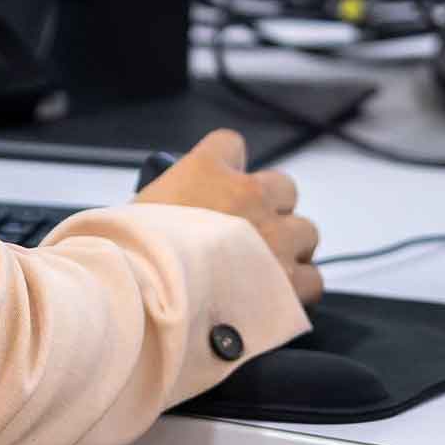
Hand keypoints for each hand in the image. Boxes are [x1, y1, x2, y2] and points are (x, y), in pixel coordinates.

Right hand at [139, 128, 322, 308]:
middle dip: (270, 210)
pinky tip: (275, 297)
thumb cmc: (131, 254)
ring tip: (265, 270)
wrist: (147, 299)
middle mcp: (248, 195)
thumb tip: (172, 217)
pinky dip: (298, 288)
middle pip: (283, 187)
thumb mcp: (136, 210)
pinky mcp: (291, 281)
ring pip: (305, 232)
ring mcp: (275, 236)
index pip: (231, 145)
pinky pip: (313, 278)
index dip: (227, 168)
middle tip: (247, 236)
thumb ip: (164, 202)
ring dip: (288, 248)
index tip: (218, 188)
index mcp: (207, 170)